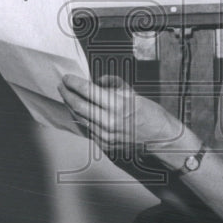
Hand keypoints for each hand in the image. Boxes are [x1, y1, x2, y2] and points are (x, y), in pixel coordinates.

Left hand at [59, 74, 182, 153]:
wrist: (160, 138)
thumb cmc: (150, 115)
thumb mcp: (133, 93)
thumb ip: (113, 85)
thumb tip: (98, 81)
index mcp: (118, 105)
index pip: (88, 91)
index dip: (74, 83)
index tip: (67, 78)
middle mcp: (110, 121)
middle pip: (79, 106)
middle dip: (67, 94)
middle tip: (62, 86)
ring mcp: (106, 135)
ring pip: (80, 118)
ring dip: (71, 106)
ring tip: (68, 96)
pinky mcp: (105, 144)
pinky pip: (87, 129)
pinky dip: (81, 118)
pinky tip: (79, 111)